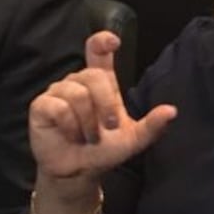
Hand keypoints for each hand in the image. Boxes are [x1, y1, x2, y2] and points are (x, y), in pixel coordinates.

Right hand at [28, 31, 175, 183]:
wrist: (78, 172)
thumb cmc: (104, 151)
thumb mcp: (132, 140)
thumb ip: (152, 125)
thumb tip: (172, 111)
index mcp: (101, 82)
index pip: (98, 51)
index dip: (102, 41)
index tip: (113, 42)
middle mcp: (78, 82)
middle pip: (94, 75)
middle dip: (105, 104)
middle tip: (108, 127)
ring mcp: (58, 92)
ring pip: (77, 93)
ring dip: (87, 121)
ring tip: (88, 137)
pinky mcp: (41, 106)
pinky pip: (59, 107)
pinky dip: (70, 125)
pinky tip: (72, 135)